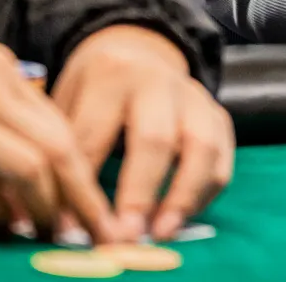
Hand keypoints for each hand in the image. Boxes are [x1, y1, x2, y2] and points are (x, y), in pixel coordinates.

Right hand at [0, 0, 119, 241]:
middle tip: (92, 230)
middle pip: (55, 150)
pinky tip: (4, 224)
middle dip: (80, 197)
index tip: (95, 202)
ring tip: (47, 231)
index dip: (82, 169)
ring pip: (24, 172)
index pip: (59, 123)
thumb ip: (1, 98)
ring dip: (42, 209)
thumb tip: (39, 147)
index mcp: (0, 68)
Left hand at [52, 25, 234, 241]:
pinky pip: (222, 156)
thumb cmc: (93, 88)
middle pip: (154, 138)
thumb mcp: (66, 102)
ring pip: (202, 146)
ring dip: (183, 196)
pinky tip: (181, 217)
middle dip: (139, 193)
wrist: (136, 49)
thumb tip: (62, 220)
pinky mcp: (217, 114)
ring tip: (161, 233)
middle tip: (125, 236)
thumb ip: (64, 152)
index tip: (77, 229)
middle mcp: (158, 80)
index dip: (84, 188)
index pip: (94, 137)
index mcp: (110, 74)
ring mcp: (194, 96)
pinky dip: (205, 191)